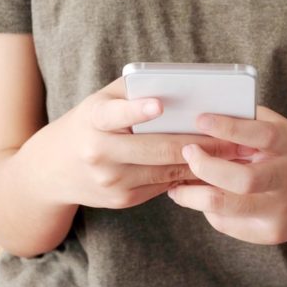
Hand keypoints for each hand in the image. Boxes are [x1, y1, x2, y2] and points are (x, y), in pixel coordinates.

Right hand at [24, 77, 257, 209]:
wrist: (51, 170)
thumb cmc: (87, 124)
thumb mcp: (100, 102)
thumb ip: (133, 91)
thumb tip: (181, 87)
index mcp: (92, 120)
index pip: (114, 114)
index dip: (137, 110)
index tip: (160, 104)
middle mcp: (99, 152)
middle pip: (157, 148)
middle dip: (201, 143)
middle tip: (235, 138)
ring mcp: (111, 180)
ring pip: (166, 170)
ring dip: (204, 162)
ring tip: (235, 153)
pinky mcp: (122, 199)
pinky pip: (163, 186)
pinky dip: (188, 175)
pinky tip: (212, 168)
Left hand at [167, 106, 286, 243]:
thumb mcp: (285, 131)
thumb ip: (250, 121)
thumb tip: (203, 111)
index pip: (258, 135)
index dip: (227, 127)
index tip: (199, 119)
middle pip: (241, 180)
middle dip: (204, 167)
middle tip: (186, 153)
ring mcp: (280, 211)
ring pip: (224, 208)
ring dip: (191, 196)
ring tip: (176, 185)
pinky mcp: (271, 234)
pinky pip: (226, 224)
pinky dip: (207, 210)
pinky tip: (201, 197)